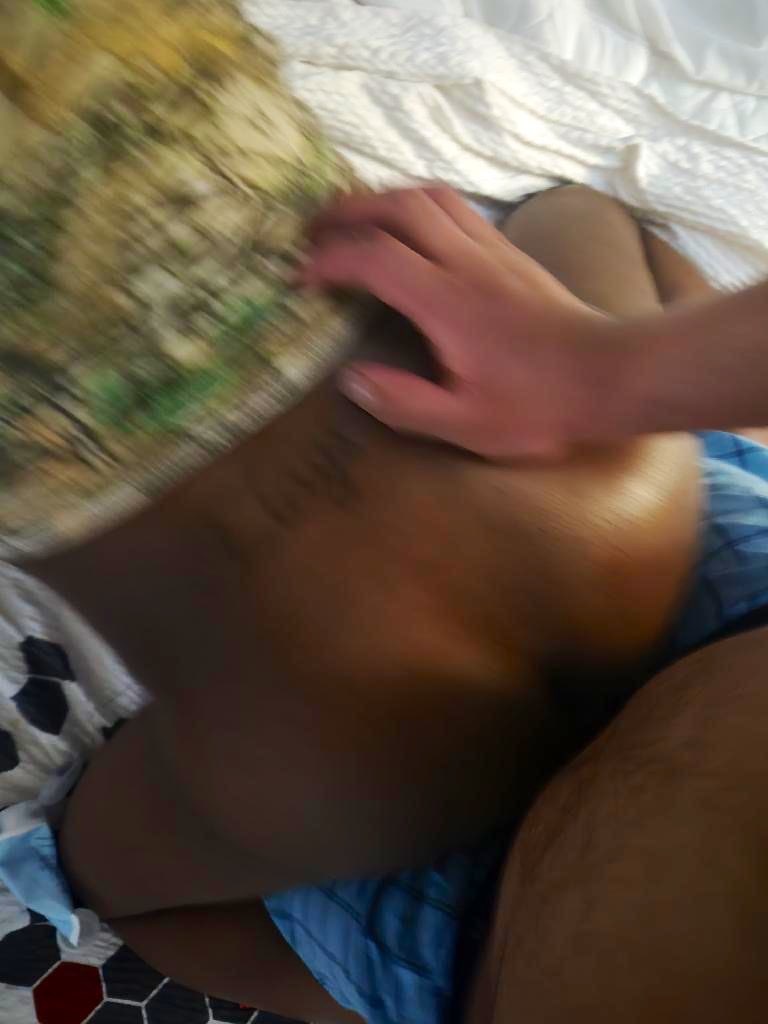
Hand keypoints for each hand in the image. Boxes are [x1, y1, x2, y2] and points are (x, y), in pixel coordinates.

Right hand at [301, 187, 633, 457]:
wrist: (611, 375)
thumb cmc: (539, 406)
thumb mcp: (467, 424)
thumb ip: (404, 403)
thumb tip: (351, 379)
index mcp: (448, 302)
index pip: (375, 257)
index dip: (329, 260)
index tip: (301, 277)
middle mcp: (468, 262)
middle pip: (399, 206)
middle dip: (347, 210)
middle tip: (313, 231)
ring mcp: (493, 250)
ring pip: (430, 196)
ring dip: (384, 198)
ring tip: (353, 220)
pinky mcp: (511, 252)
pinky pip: (456, 207)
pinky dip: (418, 206)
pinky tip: (409, 230)